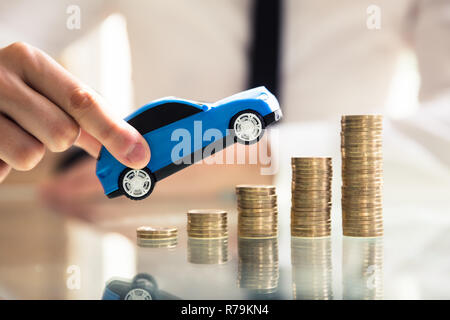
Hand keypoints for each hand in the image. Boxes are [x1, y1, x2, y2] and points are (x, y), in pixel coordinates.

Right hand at [0, 42, 149, 181]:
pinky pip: (1, 168)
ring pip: (30, 156)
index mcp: (31, 61)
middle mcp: (1, 77)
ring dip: (28, 151)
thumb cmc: (16, 93)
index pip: (82, 101)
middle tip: (39, 124)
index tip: (139, 156)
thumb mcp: (48, 92)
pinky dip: (3, 162)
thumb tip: (130, 148)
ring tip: (12, 131)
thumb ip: (87, 116)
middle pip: (61, 133)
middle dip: (60, 139)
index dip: (114, 132)